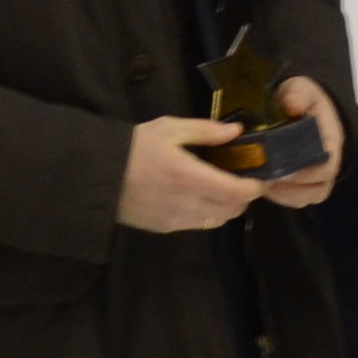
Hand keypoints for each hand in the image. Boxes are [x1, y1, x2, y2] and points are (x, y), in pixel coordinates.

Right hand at [120, 113, 264, 233]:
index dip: (255, 187)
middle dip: (244, 196)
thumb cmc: (134, 147)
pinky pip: (199, 224)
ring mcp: (176, 220)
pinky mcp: (166, 228)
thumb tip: (237, 131)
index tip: (261, 175)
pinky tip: (200, 196)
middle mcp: (187, 204)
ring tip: (222, 187)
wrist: (96, 176)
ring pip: (218, 220)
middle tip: (242, 178)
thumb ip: (206, 131)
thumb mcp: (169, 128)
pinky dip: (208, 213)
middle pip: (233, 210)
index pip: (238, 192)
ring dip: (227, 207)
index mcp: (191, 177)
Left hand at [258, 76, 346, 209]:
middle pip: (317, 188)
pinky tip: (262, 185)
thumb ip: (297, 94)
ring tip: (260, 183)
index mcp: (332, 140)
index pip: (326, 166)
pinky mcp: (303, 184)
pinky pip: (295, 199)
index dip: (304, 172)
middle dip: (288, 188)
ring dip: (281, 195)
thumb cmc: (301, 98)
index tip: (278, 169)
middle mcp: (329, 163)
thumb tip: (291, 104)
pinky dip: (278, 197)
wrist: (300, 105)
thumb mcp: (300, 89)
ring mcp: (317, 176)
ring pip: (306, 198)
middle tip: (262, 179)